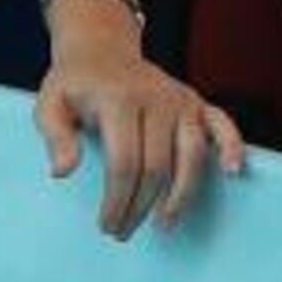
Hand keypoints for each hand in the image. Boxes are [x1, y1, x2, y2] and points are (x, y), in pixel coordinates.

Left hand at [38, 12, 244, 241]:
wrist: (101, 50)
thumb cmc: (74, 85)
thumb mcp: (48, 105)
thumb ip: (55, 136)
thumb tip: (62, 172)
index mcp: (119, 101)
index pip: (124, 163)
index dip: (117, 200)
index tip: (106, 224)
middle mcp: (157, 99)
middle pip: (157, 166)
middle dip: (140, 206)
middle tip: (122, 231)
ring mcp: (181, 100)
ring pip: (191, 155)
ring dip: (181, 195)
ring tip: (164, 223)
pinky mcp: (197, 102)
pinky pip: (222, 124)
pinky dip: (231, 146)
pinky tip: (233, 171)